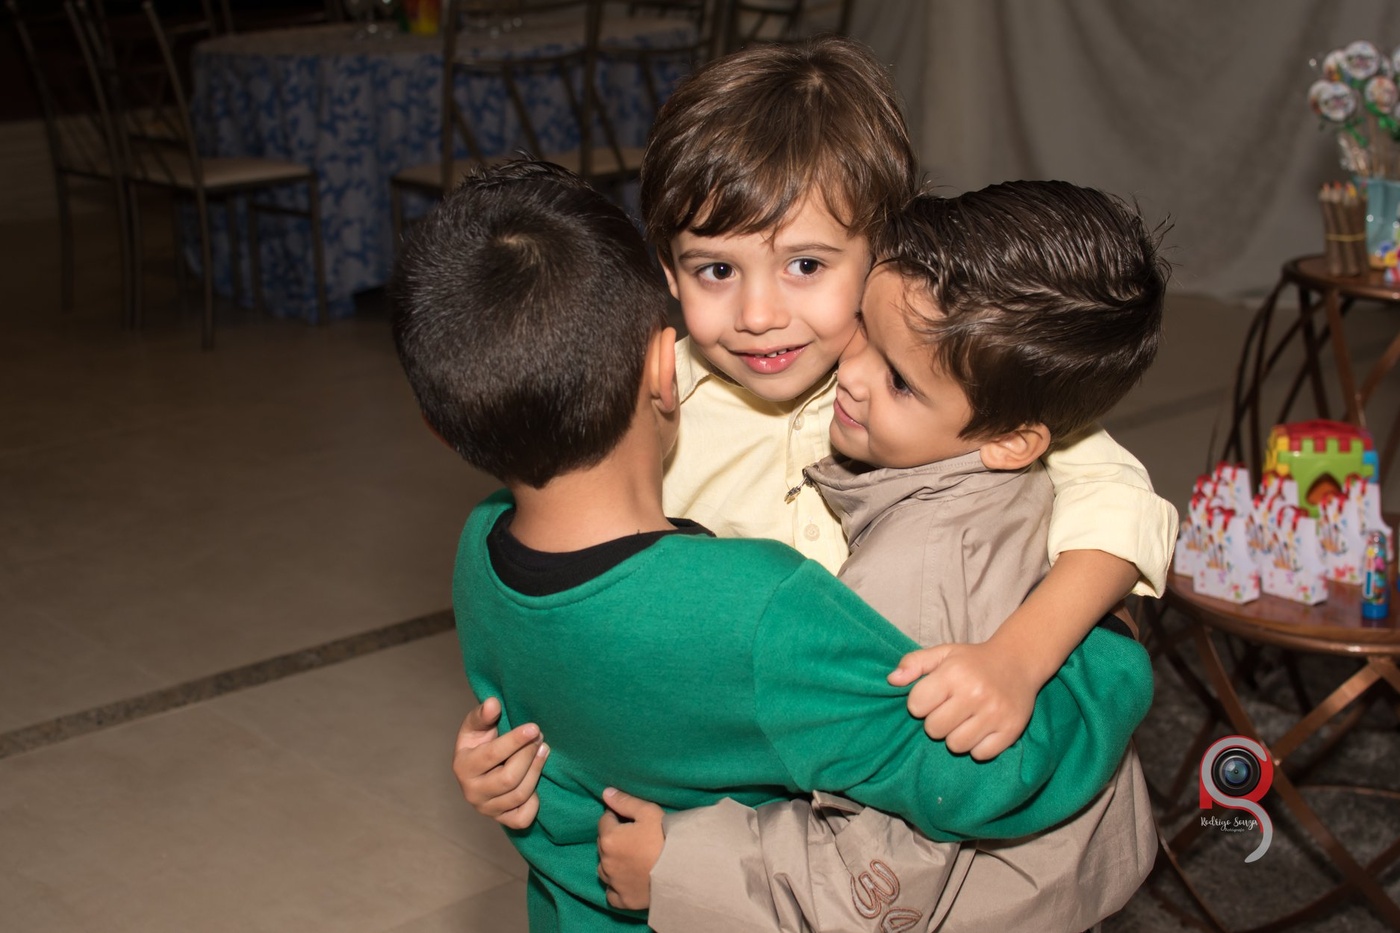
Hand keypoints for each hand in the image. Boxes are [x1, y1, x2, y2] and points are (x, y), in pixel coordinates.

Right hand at [452, 696, 548, 828]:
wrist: (483, 769)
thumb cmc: (481, 742)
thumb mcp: (477, 726)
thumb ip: (483, 714)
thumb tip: (493, 703)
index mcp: (462, 766)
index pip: (492, 755)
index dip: (515, 741)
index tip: (534, 727)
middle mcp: (471, 792)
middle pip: (509, 778)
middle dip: (529, 756)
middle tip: (540, 737)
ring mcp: (487, 809)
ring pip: (519, 795)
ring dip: (536, 771)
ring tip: (543, 750)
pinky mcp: (501, 820)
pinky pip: (522, 818)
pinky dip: (533, 802)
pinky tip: (535, 782)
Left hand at [596, 787, 664, 910]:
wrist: (683, 871)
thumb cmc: (665, 838)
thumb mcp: (648, 812)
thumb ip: (625, 802)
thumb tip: (605, 793)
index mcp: (610, 838)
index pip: (604, 821)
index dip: (616, 817)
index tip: (630, 820)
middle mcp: (606, 862)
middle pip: (603, 844)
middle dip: (613, 838)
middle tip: (633, 837)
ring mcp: (614, 883)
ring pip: (603, 869)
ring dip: (612, 862)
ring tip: (630, 858)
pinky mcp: (623, 900)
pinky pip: (611, 893)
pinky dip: (615, 886)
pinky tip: (626, 880)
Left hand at [888, 641, 1037, 759]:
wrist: (1018, 662)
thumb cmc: (972, 661)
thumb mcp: (942, 653)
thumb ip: (914, 663)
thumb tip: (892, 680)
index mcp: (954, 673)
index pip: (916, 705)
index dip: (920, 703)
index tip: (933, 697)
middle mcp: (975, 693)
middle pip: (934, 729)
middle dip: (936, 722)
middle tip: (949, 710)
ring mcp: (995, 713)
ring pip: (956, 745)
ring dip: (955, 736)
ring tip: (964, 720)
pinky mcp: (1011, 730)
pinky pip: (981, 754)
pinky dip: (977, 746)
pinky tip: (981, 729)